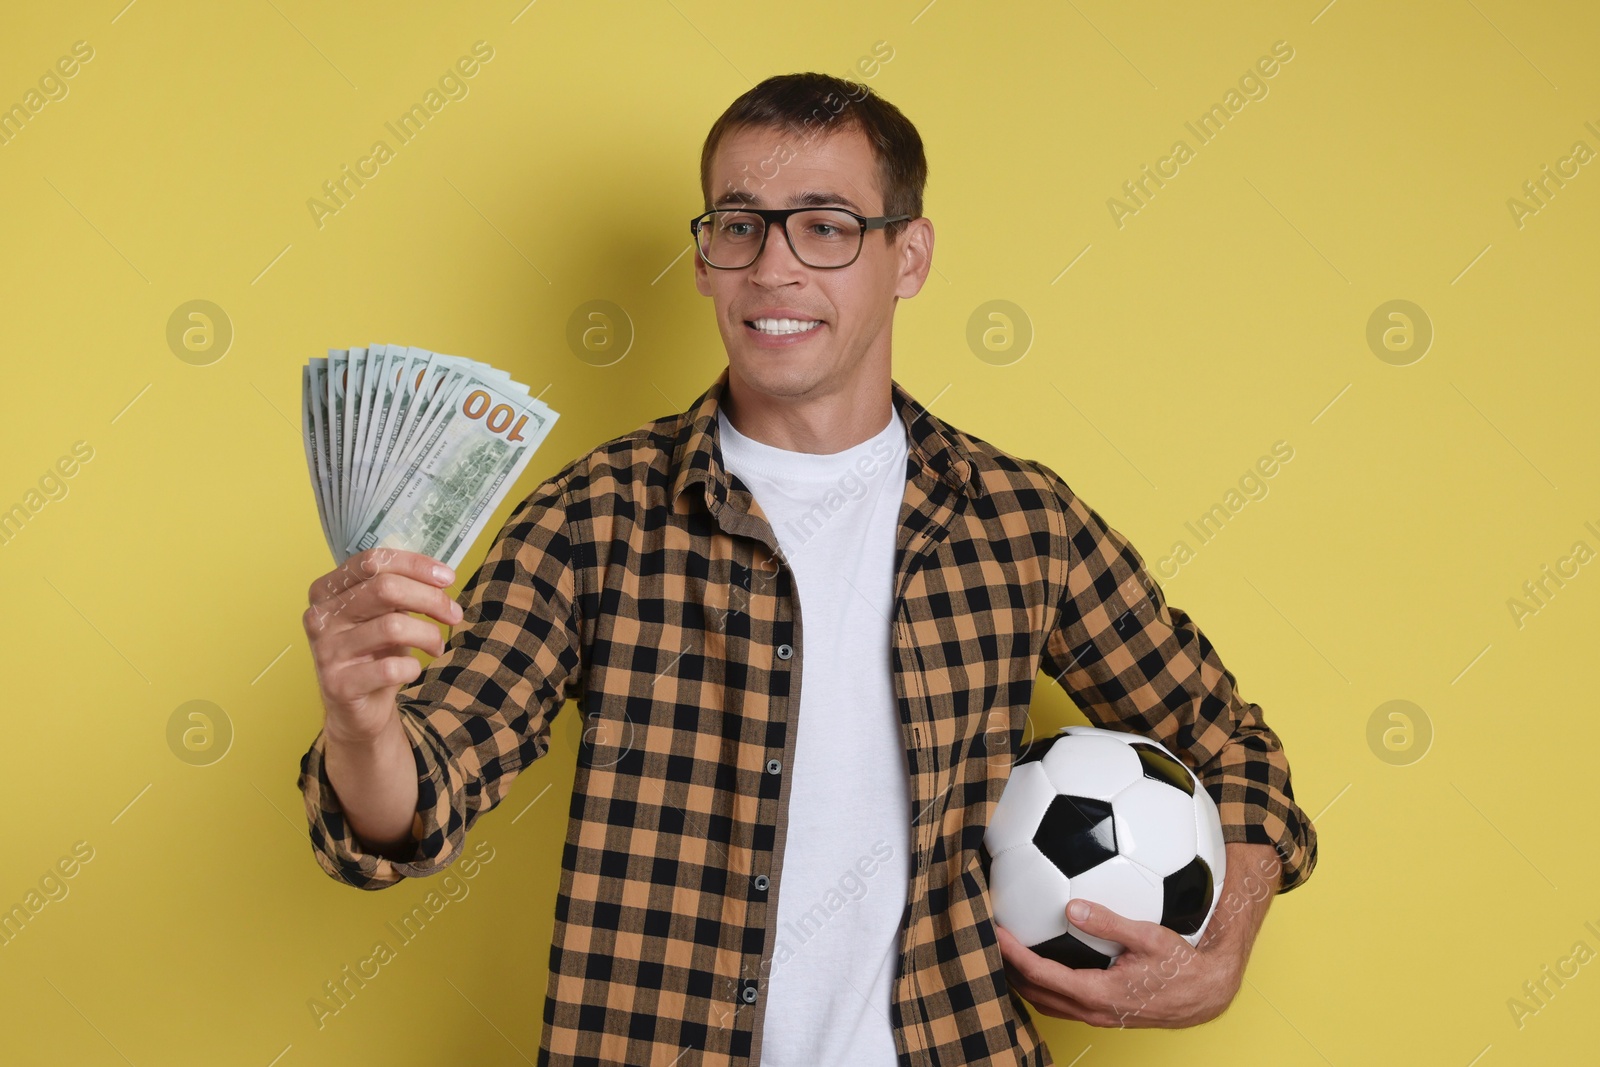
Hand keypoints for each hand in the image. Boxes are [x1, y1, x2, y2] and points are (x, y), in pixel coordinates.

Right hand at [303, 547, 461, 742]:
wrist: (356, 707)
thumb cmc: (373, 651)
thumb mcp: (382, 614)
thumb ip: (400, 589)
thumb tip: (439, 576)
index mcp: (327, 590)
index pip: (372, 561)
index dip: (415, 565)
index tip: (447, 577)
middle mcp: (320, 616)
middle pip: (386, 589)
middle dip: (431, 599)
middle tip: (454, 614)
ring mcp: (326, 650)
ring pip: (393, 627)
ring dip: (428, 635)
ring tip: (436, 646)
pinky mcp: (338, 684)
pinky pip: (390, 668)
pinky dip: (412, 667)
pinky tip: (411, 669)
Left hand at [996, 898, 1240, 1028]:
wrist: (1206, 994)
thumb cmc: (1181, 965)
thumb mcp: (1148, 936)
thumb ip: (1108, 922)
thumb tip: (1072, 906)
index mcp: (1099, 993)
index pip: (1042, 975)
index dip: (1013, 955)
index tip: (994, 934)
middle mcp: (1093, 1011)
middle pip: (1035, 994)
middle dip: (1008, 971)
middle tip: (988, 943)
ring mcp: (1098, 1017)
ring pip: (1047, 1004)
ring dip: (1023, 983)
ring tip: (1005, 957)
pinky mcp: (1104, 1015)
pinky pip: (1063, 1005)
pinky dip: (1042, 988)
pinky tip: (1039, 969)